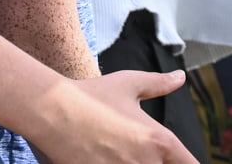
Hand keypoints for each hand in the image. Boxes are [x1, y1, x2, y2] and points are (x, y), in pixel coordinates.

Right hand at [27, 70, 197, 163]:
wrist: (51, 110)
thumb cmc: (92, 94)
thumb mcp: (131, 84)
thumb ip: (159, 84)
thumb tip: (180, 77)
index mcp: (159, 140)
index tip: (177, 160)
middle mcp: (144, 162)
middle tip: (140, 153)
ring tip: (122, 156)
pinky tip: (106, 159)